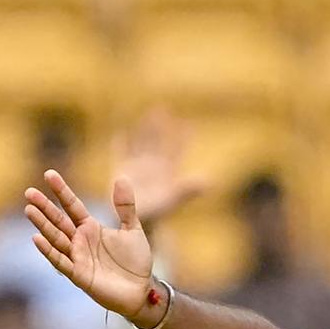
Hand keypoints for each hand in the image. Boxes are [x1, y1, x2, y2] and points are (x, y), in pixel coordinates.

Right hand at [24, 171, 154, 320]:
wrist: (141, 289)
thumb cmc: (135, 261)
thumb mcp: (133, 229)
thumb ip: (126, 206)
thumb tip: (122, 177)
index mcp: (91, 228)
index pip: (72, 205)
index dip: (61, 191)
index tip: (49, 173)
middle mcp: (80, 240)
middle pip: (59, 220)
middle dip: (45, 207)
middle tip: (29, 192)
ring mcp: (77, 257)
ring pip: (56, 238)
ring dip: (43, 225)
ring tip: (29, 209)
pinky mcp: (78, 274)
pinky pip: (61, 261)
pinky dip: (49, 250)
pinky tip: (37, 238)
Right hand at [114, 108, 207, 225]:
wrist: (136, 221)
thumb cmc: (157, 213)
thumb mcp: (173, 199)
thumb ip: (188, 189)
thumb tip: (209, 181)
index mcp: (166, 171)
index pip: (175, 149)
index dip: (181, 136)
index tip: (188, 122)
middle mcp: (153, 166)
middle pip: (157, 141)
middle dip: (161, 125)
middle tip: (164, 108)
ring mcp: (137, 167)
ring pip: (141, 142)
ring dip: (143, 129)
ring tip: (147, 114)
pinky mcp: (121, 170)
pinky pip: (120, 152)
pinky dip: (120, 142)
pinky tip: (120, 132)